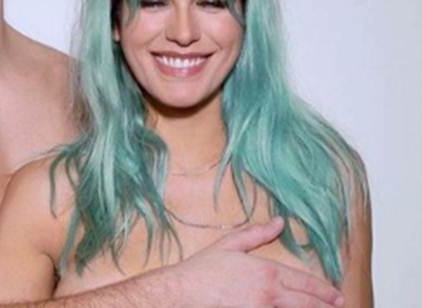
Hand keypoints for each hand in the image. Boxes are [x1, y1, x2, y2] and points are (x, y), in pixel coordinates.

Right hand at [169, 217, 343, 306]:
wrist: (184, 292)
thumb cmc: (204, 269)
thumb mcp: (230, 244)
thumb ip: (257, 233)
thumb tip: (279, 222)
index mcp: (267, 271)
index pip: (305, 282)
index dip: (324, 290)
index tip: (336, 294)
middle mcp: (270, 294)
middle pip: (308, 304)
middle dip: (326, 305)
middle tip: (338, 305)